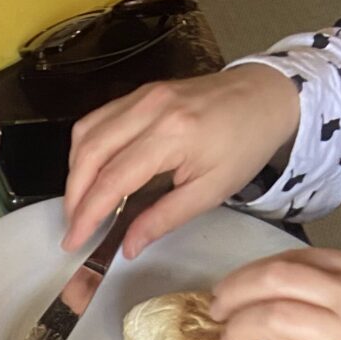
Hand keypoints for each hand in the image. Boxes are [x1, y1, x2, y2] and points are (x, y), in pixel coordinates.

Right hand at [62, 65, 300, 256]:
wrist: (267, 95)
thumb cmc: (245, 145)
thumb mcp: (211, 191)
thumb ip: (164, 218)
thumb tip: (128, 246)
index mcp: (172, 135)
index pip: (112, 180)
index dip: (87, 214)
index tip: (74, 241)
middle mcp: (150, 108)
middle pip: (89, 152)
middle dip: (74, 195)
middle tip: (74, 227)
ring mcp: (142, 95)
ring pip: (85, 132)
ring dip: (75, 171)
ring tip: (81, 203)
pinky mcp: (141, 92)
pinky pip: (97, 119)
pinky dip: (86, 150)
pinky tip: (92, 173)